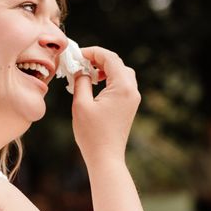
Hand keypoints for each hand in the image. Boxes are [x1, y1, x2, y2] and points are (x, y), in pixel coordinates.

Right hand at [71, 46, 140, 164]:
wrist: (106, 158)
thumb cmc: (92, 134)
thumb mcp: (81, 104)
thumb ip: (81, 82)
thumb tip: (82, 70)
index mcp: (122, 87)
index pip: (110, 58)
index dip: (93, 52)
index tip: (77, 54)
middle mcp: (132, 90)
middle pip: (118, 63)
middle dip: (99, 58)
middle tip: (81, 61)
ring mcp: (133, 98)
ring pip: (122, 72)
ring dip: (105, 68)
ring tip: (88, 72)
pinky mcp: (130, 106)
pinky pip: (122, 84)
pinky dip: (110, 79)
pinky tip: (96, 84)